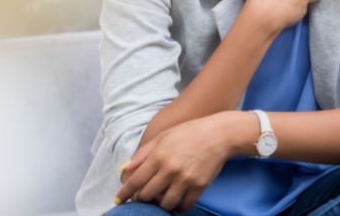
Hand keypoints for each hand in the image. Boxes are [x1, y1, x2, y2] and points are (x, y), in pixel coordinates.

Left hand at [115, 113, 236, 211]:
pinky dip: (178, 207)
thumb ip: (143, 153)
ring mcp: (186, 179)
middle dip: (141, 198)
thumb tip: (124, 169)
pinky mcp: (199, 186)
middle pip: (147, 195)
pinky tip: (176, 201)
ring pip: (164, 204)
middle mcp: (171, 169)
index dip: (124, 193)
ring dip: (159, 204)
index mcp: (159, 155)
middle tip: (143, 196)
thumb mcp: (164, 136)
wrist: (220, 134)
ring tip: (160, 198)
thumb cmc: (191, 132)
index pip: (135, 181)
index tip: (119, 200)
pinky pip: (184, 205)